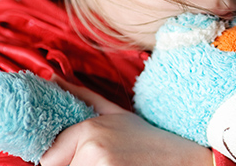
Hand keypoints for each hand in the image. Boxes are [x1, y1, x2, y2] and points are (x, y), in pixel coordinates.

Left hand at [40, 76, 212, 165]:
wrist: (187, 158)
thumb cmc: (150, 141)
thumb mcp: (116, 114)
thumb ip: (82, 97)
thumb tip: (51, 79)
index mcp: (88, 129)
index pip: (48, 158)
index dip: (66, 160)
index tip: (90, 158)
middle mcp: (92, 148)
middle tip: (108, 160)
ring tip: (116, 165)